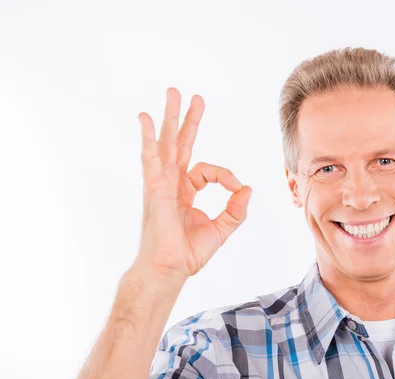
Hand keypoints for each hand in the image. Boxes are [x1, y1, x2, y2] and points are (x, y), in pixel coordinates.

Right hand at [133, 87, 251, 283]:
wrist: (169, 269)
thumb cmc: (188, 253)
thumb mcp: (221, 229)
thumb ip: (236, 210)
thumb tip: (248, 189)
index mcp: (185, 191)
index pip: (208, 170)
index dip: (226, 176)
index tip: (237, 189)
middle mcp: (171, 183)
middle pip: (181, 144)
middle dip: (188, 119)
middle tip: (192, 95)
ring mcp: (160, 183)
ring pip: (167, 142)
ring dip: (170, 116)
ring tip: (172, 92)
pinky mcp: (153, 188)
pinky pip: (150, 158)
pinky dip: (147, 137)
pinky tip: (145, 117)